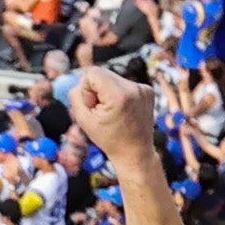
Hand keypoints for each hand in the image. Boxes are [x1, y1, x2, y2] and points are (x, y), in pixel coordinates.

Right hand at [62, 62, 167, 191]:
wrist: (135, 152)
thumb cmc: (108, 138)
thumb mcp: (83, 119)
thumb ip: (76, 95)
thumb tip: (80, 80)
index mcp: (118, 95)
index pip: (92, 73)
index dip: (86, 90)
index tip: (93, 107)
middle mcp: (133, 87)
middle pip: (102, 73)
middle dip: (96, 89)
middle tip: (102, 110)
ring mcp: (143, 88)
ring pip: (113, 78)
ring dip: (108, 92)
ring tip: (113, 112)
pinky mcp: (148, 90)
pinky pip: (124, 83)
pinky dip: (119, 94)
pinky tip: (123, 110)